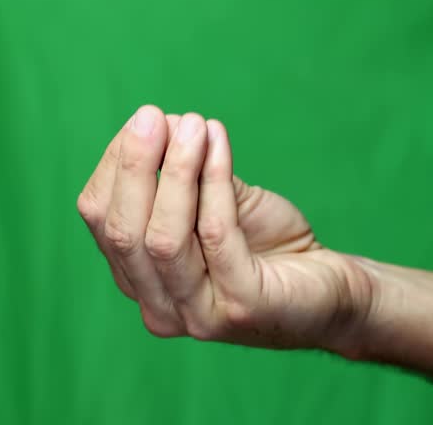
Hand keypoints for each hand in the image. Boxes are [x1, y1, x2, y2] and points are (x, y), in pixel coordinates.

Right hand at [77, 105, 372, 351]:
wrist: (330, 291)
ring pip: (163, 238)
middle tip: (152, 116)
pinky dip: (215, 181)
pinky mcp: (240, 308)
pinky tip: (219, 143)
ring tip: (192, 124)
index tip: (145, 120)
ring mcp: (198, 315)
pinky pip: (216, 235)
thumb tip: (160, 122)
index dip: (116, 165)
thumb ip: (184, 176)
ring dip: (175, 171)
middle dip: (134, 166)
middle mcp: (159, 307)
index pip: (103, 219)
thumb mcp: (216, 203)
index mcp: (140, 281)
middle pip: (122, 232)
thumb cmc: (267, 245)